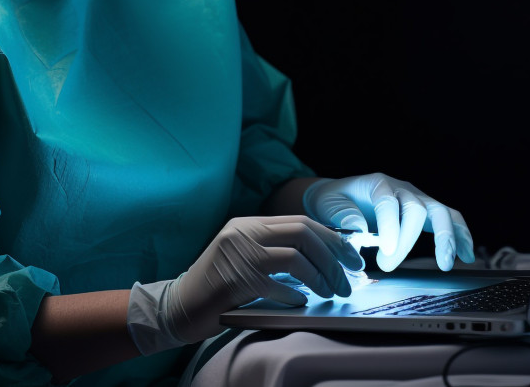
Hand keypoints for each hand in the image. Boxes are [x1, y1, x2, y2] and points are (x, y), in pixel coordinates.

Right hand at [126, 215, 362, 352]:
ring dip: (321, 277)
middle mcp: (243, 233)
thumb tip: (327, 259)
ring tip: (331, 293)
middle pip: (304, 234)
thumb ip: (276, 252)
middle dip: (334, 257)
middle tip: (349, 279)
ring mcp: (238, 255)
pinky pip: (277, 285)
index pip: (301, 222)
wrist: (178, 306)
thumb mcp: (246, 258)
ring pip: (296, 257)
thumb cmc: (218, 288)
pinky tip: (301, 303)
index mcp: (248, 224)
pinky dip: (295, 295)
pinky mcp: (236, 281)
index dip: (332, 240)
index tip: (352, 258)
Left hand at [302, 173, 475, 271]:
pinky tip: (466, 255)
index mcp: (376, 183)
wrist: (340, 195)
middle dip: (408, 241)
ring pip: (440, 212)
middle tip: (388, 266)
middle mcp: (401, 188)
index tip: (384, 251)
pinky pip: (449, 220)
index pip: (388, 202)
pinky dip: (460, 236)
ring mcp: (417, 198)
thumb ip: (344, 215)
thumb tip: (360, 230)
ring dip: (446, 238)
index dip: (390, 226)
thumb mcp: (329, 205)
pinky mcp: (426, 211)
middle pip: (417, 209)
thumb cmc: (334, 201)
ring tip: (445, 264)